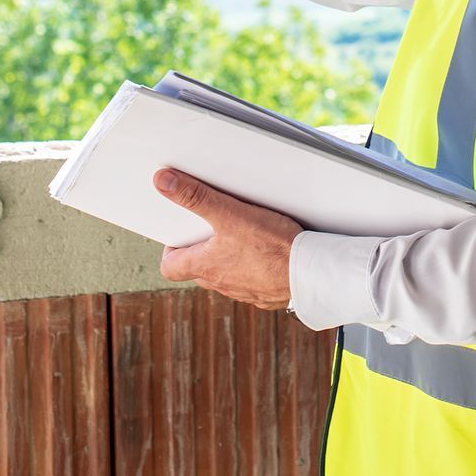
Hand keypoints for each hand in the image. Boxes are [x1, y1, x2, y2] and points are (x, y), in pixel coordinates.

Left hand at [154, 169, 301, 310]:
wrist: (312, 273)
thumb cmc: (272, 247)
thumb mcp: (231, 214)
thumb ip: (196, 197)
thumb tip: (163, 182)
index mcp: (206, 267)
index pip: (170, 267)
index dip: (171, 250)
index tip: (180, 233)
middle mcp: (222, 284)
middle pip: (199, 269)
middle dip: (202, 248)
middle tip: (212, 226)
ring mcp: (245, 291)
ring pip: (226, 274)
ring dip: (229, 258)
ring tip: (244, 234)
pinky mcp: (268, 292)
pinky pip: (253, 280)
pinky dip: (255, 266)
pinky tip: (269, 251)